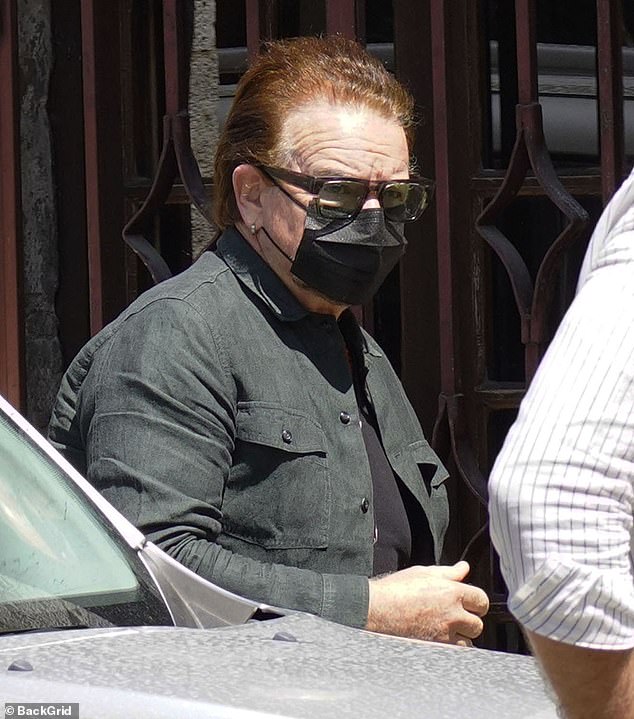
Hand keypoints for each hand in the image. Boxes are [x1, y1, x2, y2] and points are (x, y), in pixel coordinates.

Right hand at [366, 561, 488, 644]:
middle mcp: (452, 614)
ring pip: (468, 643)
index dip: (476, 602)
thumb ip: (448, 572)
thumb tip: (464, 568)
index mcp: (451, 592)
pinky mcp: (435, 650)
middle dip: (468, 621)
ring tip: (443, 630)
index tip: (470, 603)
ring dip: (460, 638)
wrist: (376, 610)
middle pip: (477, 625)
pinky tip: (437, 640)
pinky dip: (449, 649)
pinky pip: (454, 654)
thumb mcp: (423, 573)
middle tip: (454, 617)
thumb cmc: (396, 589)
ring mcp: (444, 635)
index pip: (482, 601)